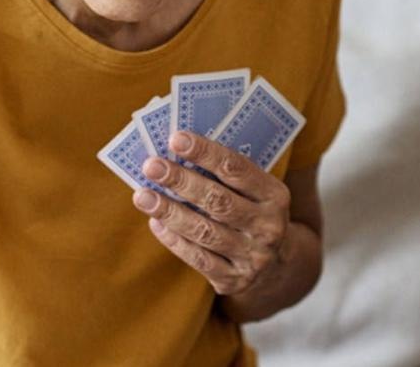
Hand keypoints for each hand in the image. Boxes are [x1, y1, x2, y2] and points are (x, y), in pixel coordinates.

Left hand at [134, 131, 292, 296]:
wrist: (276, 266)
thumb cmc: (253, 214)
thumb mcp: (256, 193)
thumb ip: (226, 176)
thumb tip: (178, 152)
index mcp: (275, 196)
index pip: (237, 169)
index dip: (206, 153)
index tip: (176, 139)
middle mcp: (268, 226)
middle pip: (219, 201)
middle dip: (182, 181)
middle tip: (152, 166)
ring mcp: (252, 256)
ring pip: (204, 231)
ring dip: (170, 211)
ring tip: (142, 195)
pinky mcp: (234, 280)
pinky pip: (198, 259)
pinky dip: (174, 240)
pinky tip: (155, 223)